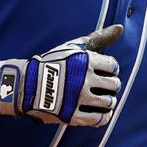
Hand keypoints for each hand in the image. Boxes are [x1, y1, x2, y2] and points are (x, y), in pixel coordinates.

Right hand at [0, 24, 122, 126]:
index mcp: (85, 60)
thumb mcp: (74, 47)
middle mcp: (83, 79)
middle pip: (114, 85)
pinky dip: (104, 116)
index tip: (102, 72)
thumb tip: (120, 28)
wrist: (26, 85)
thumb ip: (98, 38)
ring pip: (109, 102)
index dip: (110, 69)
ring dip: (108, 101)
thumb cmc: (53, 63)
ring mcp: (77, 98)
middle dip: (111, 85)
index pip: (113, 66)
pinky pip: (99, 119)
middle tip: (102, 86)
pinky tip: (100, 112)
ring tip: (101, 99)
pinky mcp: (72, 116)